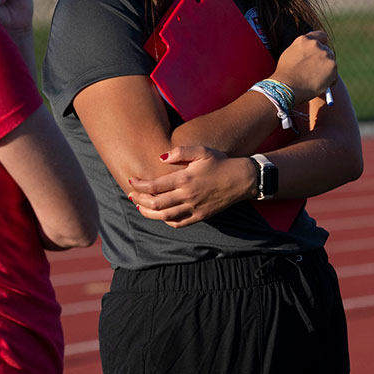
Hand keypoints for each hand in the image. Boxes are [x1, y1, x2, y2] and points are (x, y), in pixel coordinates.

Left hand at [127, 146, 254, 226]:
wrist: (242, 179)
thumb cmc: (220, 162)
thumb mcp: (202, 151)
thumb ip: (180, 152)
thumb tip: (160, 157)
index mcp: (185, 178)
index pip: (154, 186)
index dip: (139, 185)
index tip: (132, 180)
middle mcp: (188, 195)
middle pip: (155, 203)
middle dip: (139, 199)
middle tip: (131, 194)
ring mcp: (194, 208)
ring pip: (164, 216)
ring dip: (148, 213)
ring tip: (139, 206)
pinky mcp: (201, 216)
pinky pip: (178, 223)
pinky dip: (166, 220)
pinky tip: (160, 215)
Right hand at [272, 30, 336, 103]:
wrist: (287, 87)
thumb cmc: (285, 75)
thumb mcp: (290, 54)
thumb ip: (302, 50)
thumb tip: (309, 53)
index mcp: (304, 40)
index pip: (320, 36)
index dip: (322, 43)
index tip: (321, 51)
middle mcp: (316, 44)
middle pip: (327, 50)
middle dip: (324, 60)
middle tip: (318, 71)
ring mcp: (325, 54)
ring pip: (331, 62)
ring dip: (327, 70)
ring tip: (317, 80)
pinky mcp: (332, 66)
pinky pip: (334, 73)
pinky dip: (330, 79)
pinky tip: (322, 85)